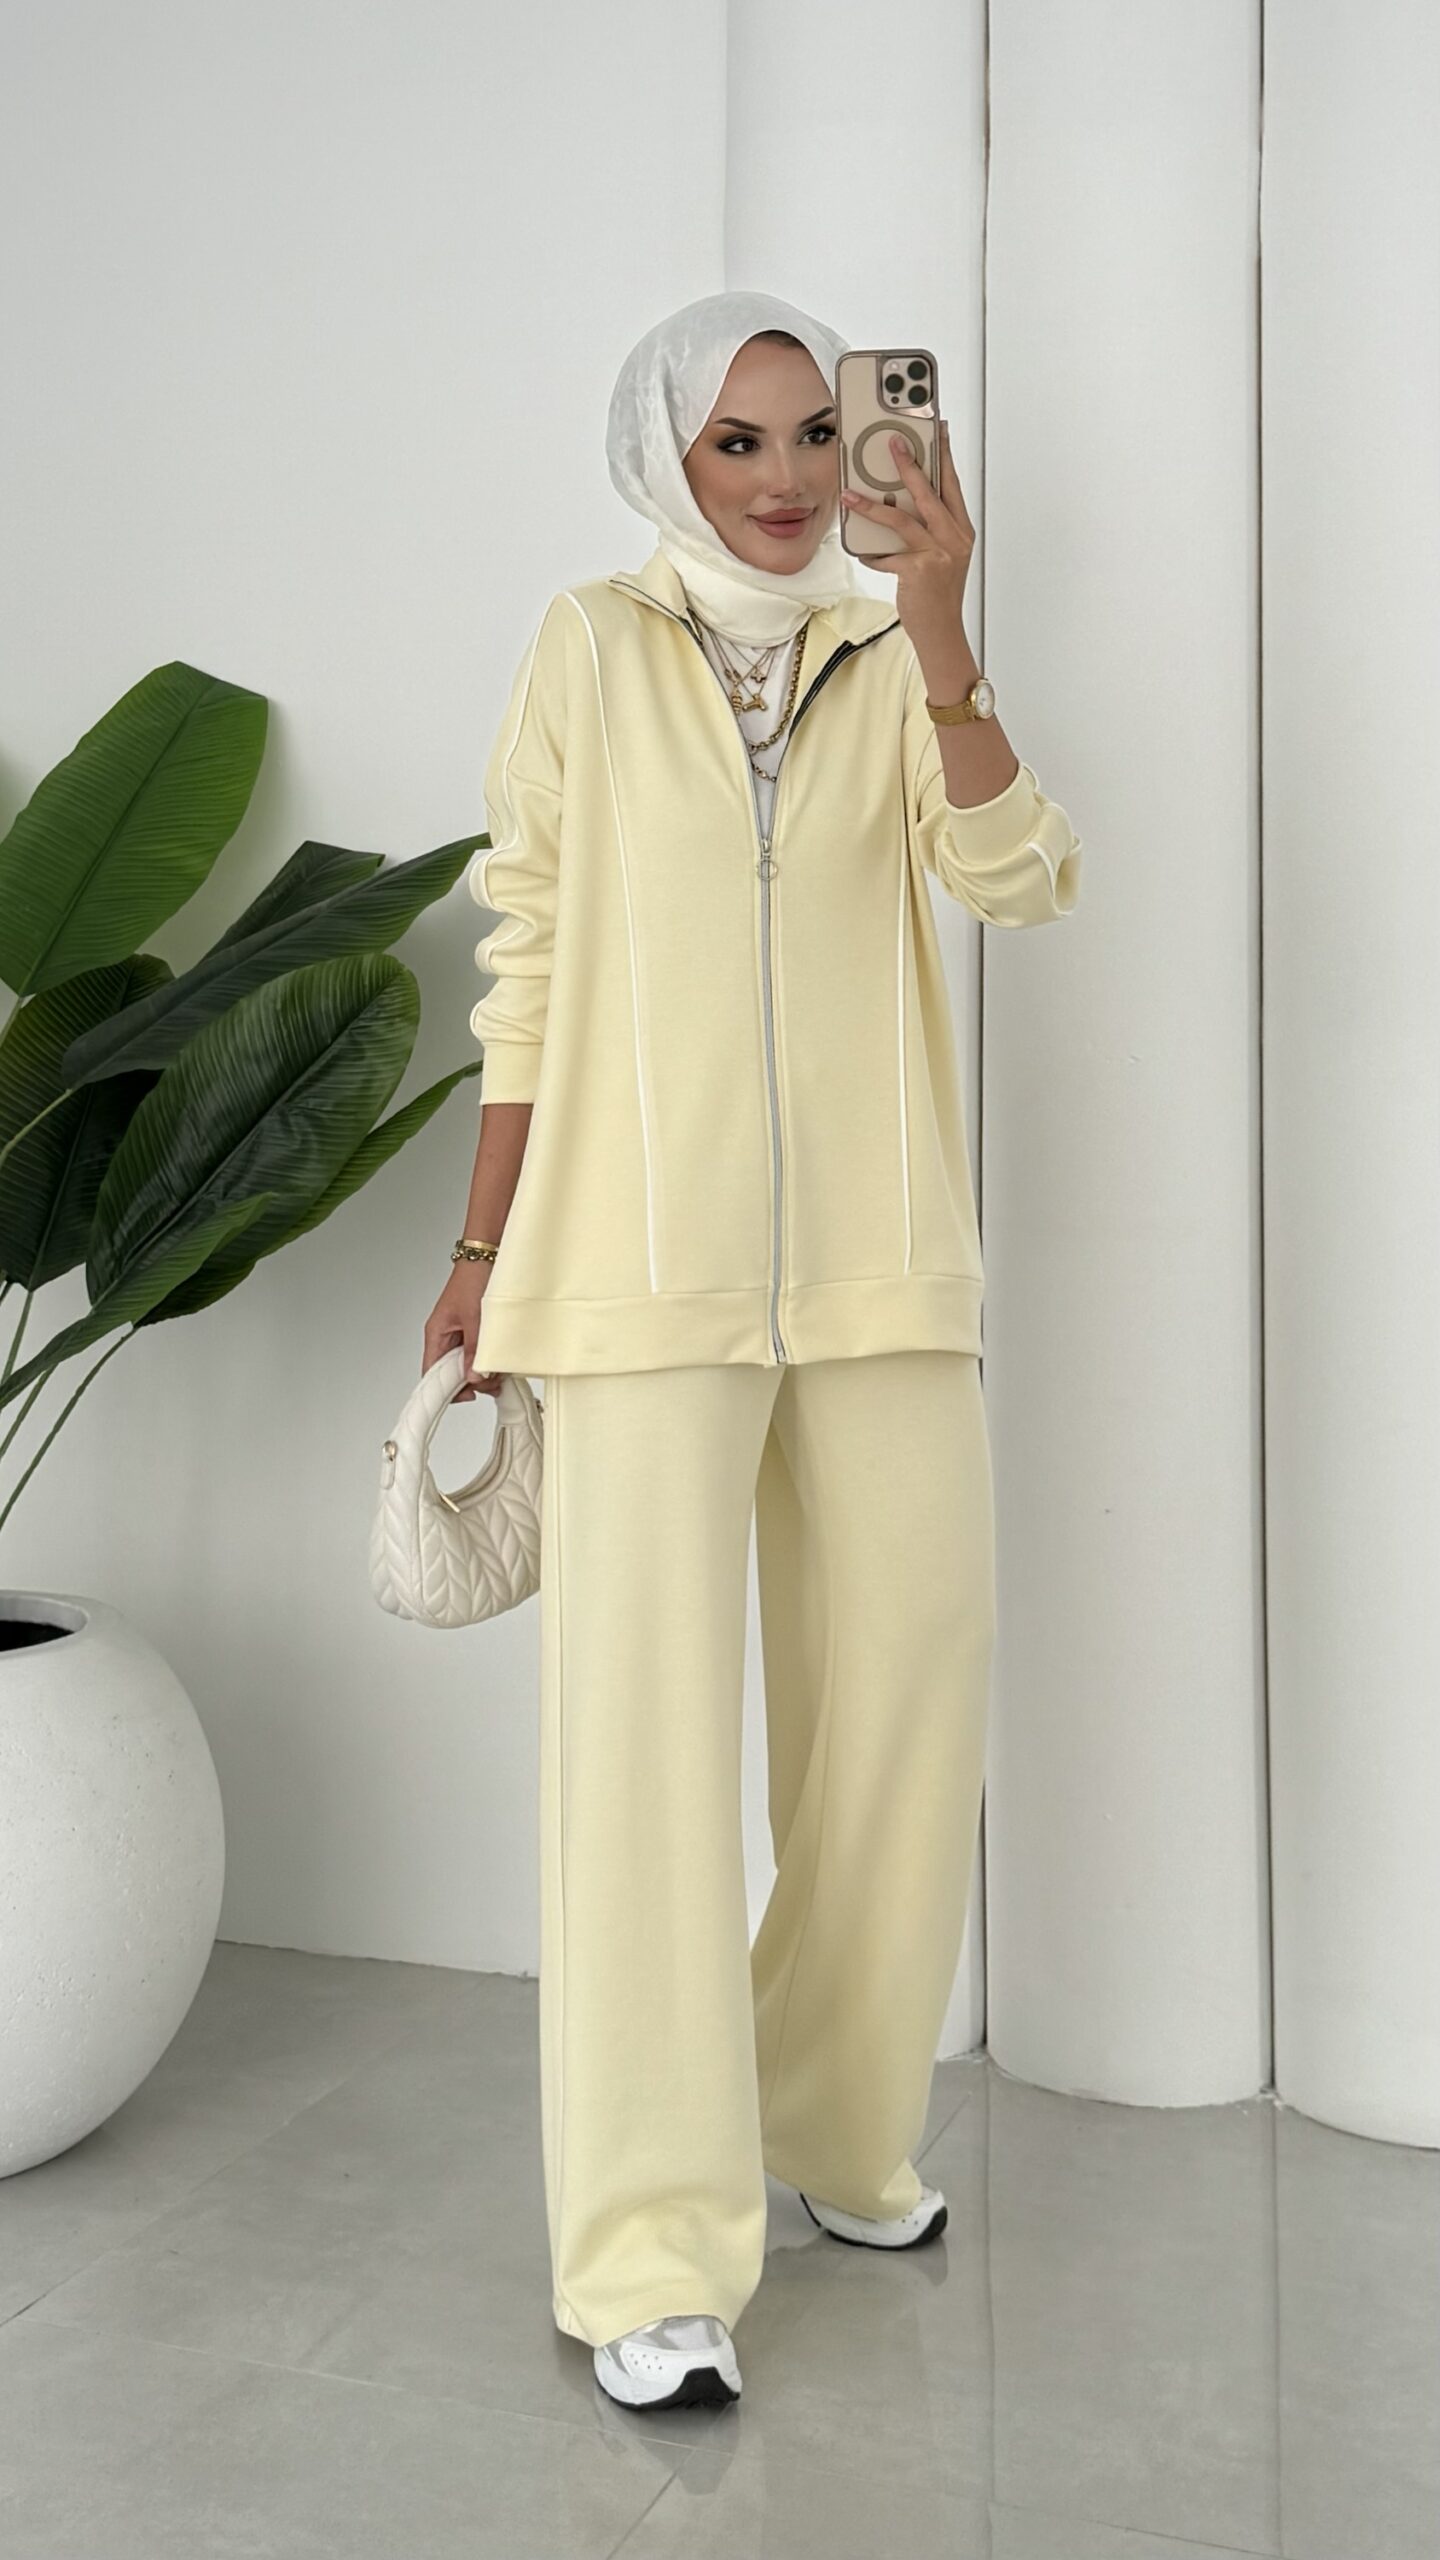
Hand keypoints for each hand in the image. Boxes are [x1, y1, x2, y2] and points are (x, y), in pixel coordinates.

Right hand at [423, 1266, 503, 1399]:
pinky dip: (491, 1359)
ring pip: (468, 1365)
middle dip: (474, 1380)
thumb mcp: (476, 1318)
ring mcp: (461, 1335)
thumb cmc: (474, 1277)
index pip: (432, 1374)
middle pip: (453, 1373)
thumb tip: (473, 1377)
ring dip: (485, 1370)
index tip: (467, 1396)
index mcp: (437, 1334)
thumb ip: (474, 1350)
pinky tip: (502, 1356)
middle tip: (493, 1379)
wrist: (488, 1253)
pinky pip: (479, 1353)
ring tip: (500, 1366)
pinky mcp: (476, 1331)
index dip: (447, 1390)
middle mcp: (446, 1337)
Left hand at [839, 417, 974, 664]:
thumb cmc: (938, 593)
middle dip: (909, 464)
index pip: (952, 484)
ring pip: (902, 520)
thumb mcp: (942, 555)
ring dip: (872, 506)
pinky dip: (872, 554)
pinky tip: (862, 553)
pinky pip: (887, 555)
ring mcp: (939, 555)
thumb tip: (896, 503)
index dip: (944, 455)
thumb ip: (928, 529)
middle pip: (929, 492)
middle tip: (893, 442)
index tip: (937, 429)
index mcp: (962, 530)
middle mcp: (954, 538)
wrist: (942, 631)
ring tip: (850, 494)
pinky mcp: (919, 571)